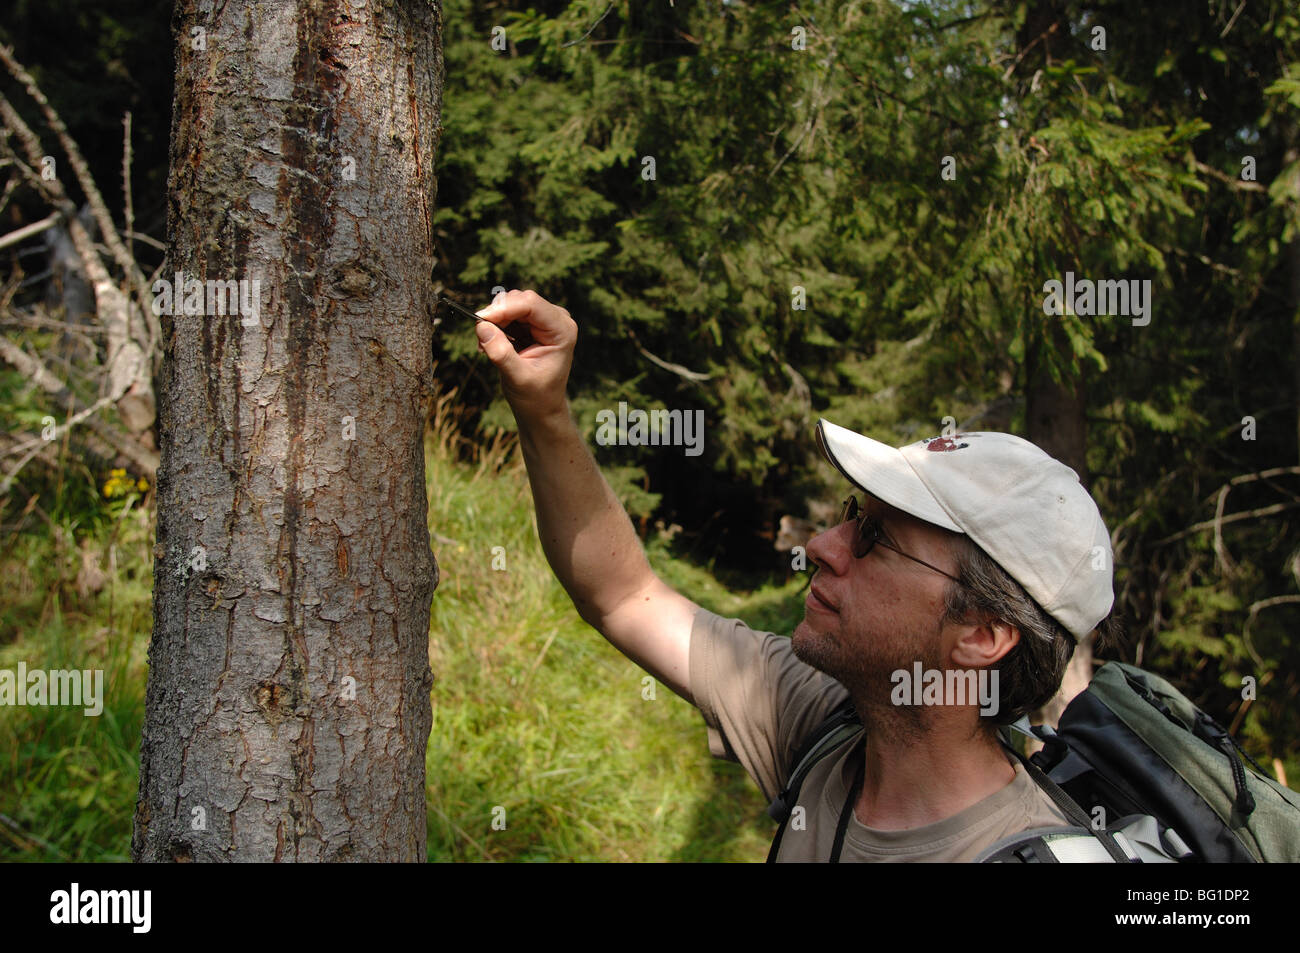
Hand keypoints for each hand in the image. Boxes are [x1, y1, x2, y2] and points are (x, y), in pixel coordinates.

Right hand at [474, 289, 577, 421]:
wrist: (541, 408)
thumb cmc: (535, 397)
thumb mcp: (517, 378)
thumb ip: (501, 353)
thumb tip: (482, 326)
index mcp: (562, 330)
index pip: (531, 304)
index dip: (504, 307)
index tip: (481, 319)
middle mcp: (557, 319)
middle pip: (520, 299)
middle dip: (497, 315)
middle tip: (482, 339)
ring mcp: (544, 319)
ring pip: (511, 304)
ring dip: (494, 321)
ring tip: (486, 347)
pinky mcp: (532, 323)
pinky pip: (508, 313)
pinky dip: (495, 325)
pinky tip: (491, 344)